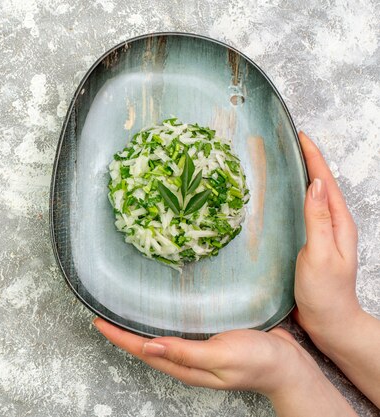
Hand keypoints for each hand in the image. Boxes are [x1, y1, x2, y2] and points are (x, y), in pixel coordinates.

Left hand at [94, 319, 303, 394]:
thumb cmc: (259, 362)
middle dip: (122, 332)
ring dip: (138, 326)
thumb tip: (148, 347)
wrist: (290, 365)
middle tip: (102, 312)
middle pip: (144, 346)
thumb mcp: (221, 356)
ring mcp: (196, 350)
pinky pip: (176, 331)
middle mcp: (186, 360)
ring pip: (158, 339)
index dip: (118, 337)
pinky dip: (161, 320)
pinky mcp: (207, 339)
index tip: (98, 321)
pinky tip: (159, 310)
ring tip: (121, 310)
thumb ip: (185, 352)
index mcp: (185, 366)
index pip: (142, 351)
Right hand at [294, 132, 361, 350]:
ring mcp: (323, 234)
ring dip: (302, 176)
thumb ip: (318, 219)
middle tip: (290, 141)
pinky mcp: (310, 243)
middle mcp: (333, 224)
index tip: (301, 136)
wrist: (329, 322)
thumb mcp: (320, 254)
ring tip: (286, 160)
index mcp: (339, 223)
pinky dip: (294, 197)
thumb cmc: (325, 293)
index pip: (326, 182)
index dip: (314, 157)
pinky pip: (303, 212)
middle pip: (321, 184)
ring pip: (313, 197)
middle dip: (308, 159)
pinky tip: (282, 197)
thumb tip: (317, 183)